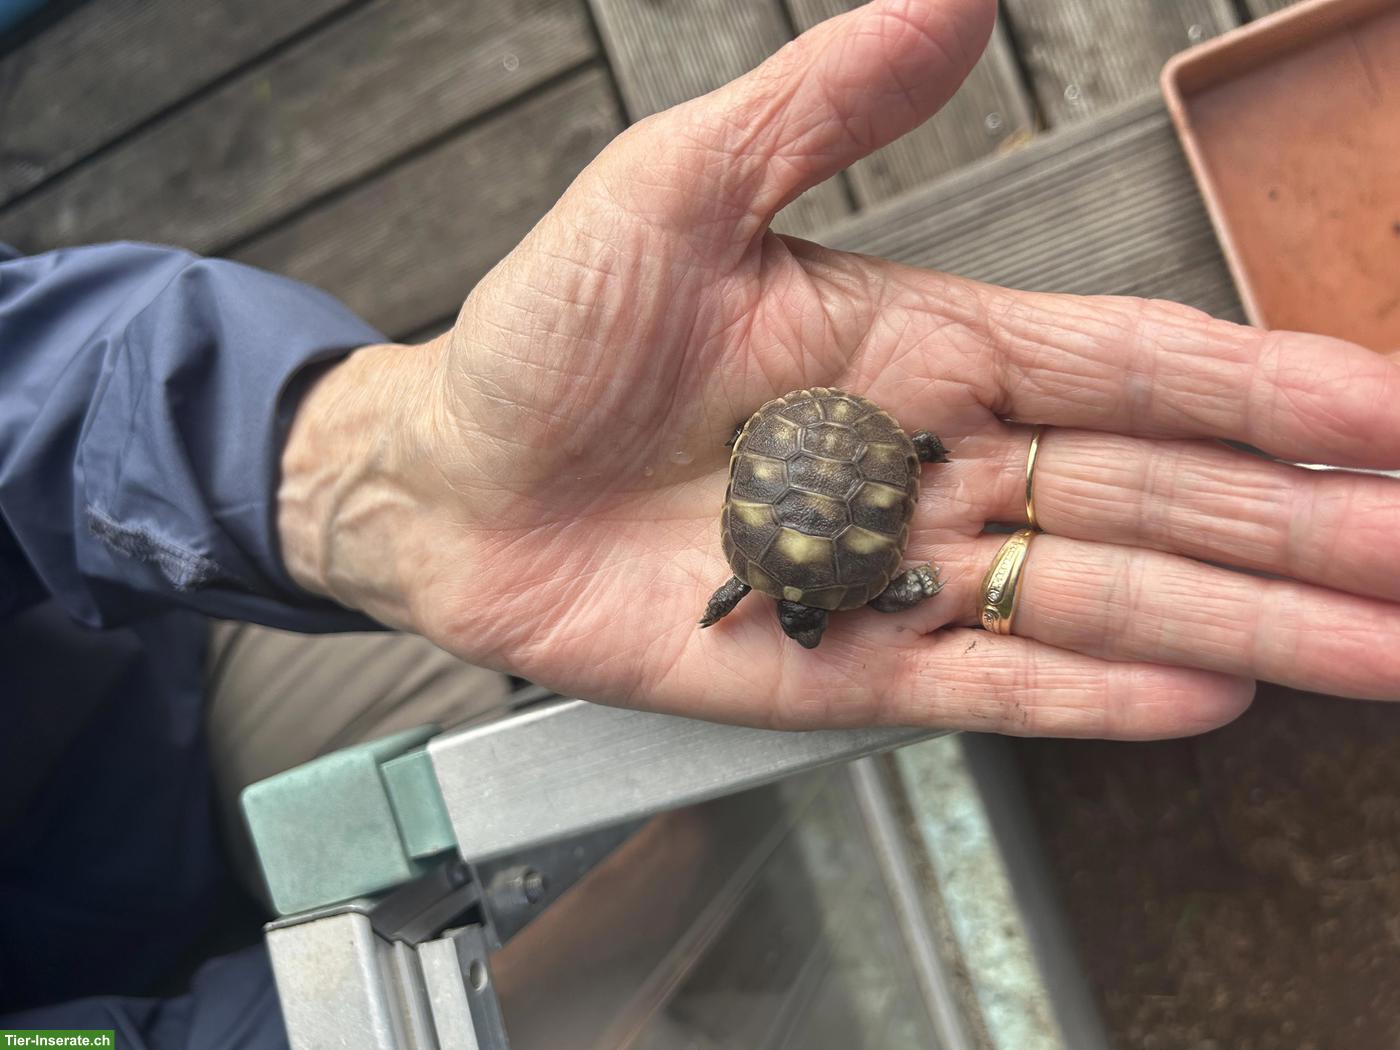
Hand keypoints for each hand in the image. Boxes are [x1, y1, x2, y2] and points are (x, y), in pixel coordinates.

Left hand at [279, 0, 1399, 738]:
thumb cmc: (552, 329)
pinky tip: (1201, 695)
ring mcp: (894, 568)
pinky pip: (982, 678)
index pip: (1128, 368)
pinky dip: (1087, 689)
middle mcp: (936, 459)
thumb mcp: (675, 189)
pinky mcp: (836, 663)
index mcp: (922, 344)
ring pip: (1093, 596)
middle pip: (1150, 495)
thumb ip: (824, 107)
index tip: (1388, 414)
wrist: (455, 476)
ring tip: (1372, 648)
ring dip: (1237, 622)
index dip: (1264, 389)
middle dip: (1299, 526)